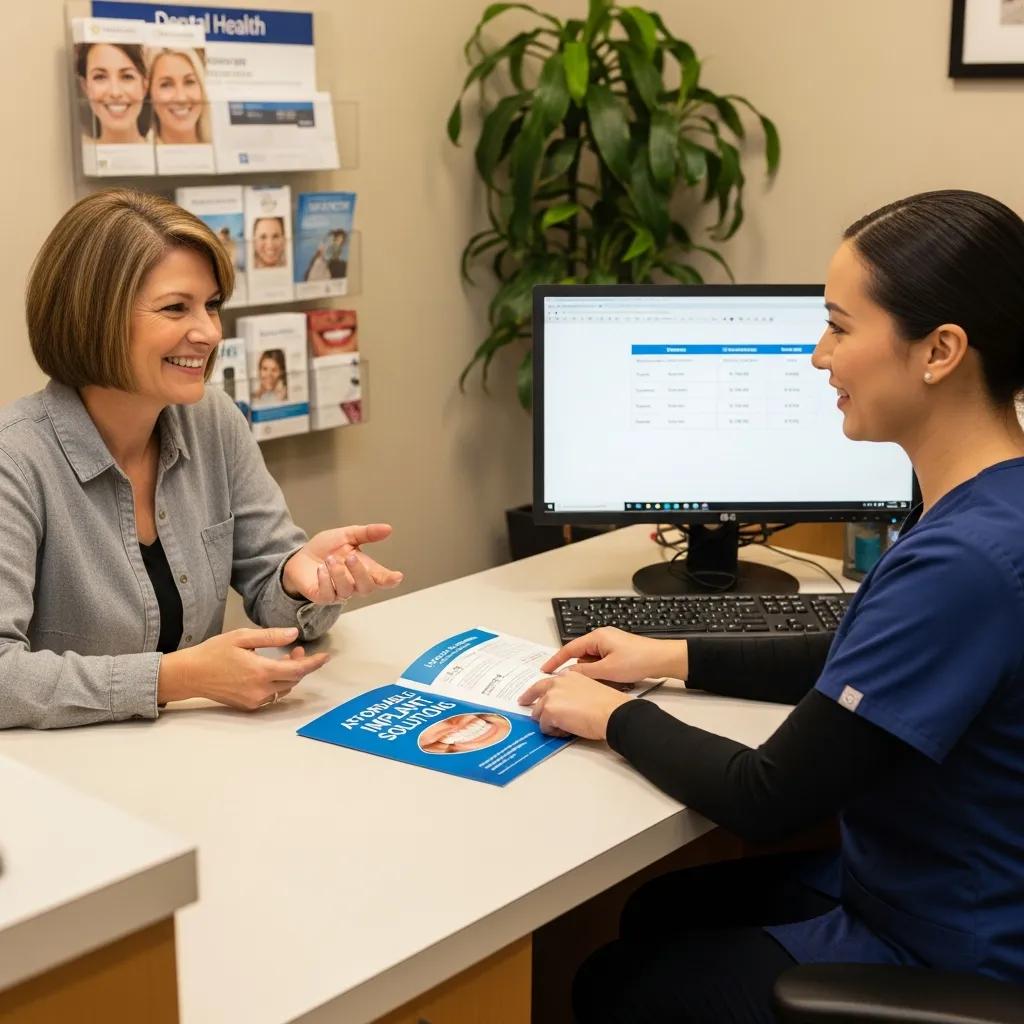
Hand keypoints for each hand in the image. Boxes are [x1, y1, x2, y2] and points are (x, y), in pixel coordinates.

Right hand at [158, 627, 328, 709]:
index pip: (297, 670)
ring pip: (284, 689)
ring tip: (284, 658)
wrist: (190, 674)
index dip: (314, 663)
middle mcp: (260, 690)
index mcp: (260, 671)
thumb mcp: (242, 637)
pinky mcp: (248, 706)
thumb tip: (293, 634)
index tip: (325, 656)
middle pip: (293, 680)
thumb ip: (270, 636)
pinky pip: (272, 696)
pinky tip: (271, 671)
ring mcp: (254, 701)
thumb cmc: (213, 652)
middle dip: (301, 665)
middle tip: (296, 650)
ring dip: (290, 675)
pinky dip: (278, 684)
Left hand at [282, 523, 403, 603]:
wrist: (300, 557)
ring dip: (338, 573)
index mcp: (364, 569)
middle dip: (360, 572)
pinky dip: (325, 580)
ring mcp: (338, 593)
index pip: (382, 578)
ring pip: (346, 591)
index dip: (390, 579)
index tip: (397, 576)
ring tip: (329, 559)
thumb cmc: (326, 549)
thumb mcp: (347, 536)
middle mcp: (354, 584)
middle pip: (366, 588)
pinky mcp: (322, 597)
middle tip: (351, 557)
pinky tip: (320, 569)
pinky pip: (328, 594)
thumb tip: (388, 529)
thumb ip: (367, 533)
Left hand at [518, 671, 631, 739]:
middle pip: (535, 695)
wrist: (611, 712)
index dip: (534, 693)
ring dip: (548, 722)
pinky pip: (544, 726)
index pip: (544, 683)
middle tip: (532, 716)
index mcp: (567, 675)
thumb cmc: (607, 704)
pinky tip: (565, 731)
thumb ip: (571, 692)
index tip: (527, 697)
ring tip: (563, 727)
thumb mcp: (587, 688)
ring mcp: (551, 696)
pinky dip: (552, 732)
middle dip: (535, 708)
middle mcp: (556, 682)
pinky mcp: (549, 710)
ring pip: (538, 713)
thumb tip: (563, 705)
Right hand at [541, 628, 686, 683]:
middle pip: (581, 654)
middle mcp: (602, 637)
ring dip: (592, 671)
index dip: (556, 660)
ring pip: (592, 660)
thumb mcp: (607, 670)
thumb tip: (568, 673)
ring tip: (601, 681)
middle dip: (578, 669)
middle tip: (572, 682)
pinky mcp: (617, 651)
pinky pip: (602, 661)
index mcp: (597, 637)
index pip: (569, 648)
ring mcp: (610, 644)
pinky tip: (609, 679)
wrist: (662, 659)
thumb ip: (585, 671)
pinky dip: (601, 671)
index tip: (545, 669)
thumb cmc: (638, 660)